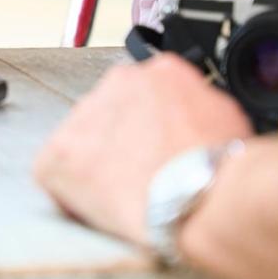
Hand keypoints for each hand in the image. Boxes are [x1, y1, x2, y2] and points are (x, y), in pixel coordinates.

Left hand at [35, 55, 250, 243]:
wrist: (198, 193)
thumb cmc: (218, 165)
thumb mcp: (223, 116)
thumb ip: (196, 106)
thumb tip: (190, 118)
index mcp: (159, 72)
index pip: (143, 92)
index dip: (150, 124)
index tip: (155, 144)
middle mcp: (116, 84)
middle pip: (111, 113)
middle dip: (121, 141)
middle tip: (140, 172)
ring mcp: (83, 118)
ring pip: (82, 141)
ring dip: (96, 165)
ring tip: (126, 195)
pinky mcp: (58, 156)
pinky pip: (54, 173)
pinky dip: (70, 192)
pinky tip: (99, 206)